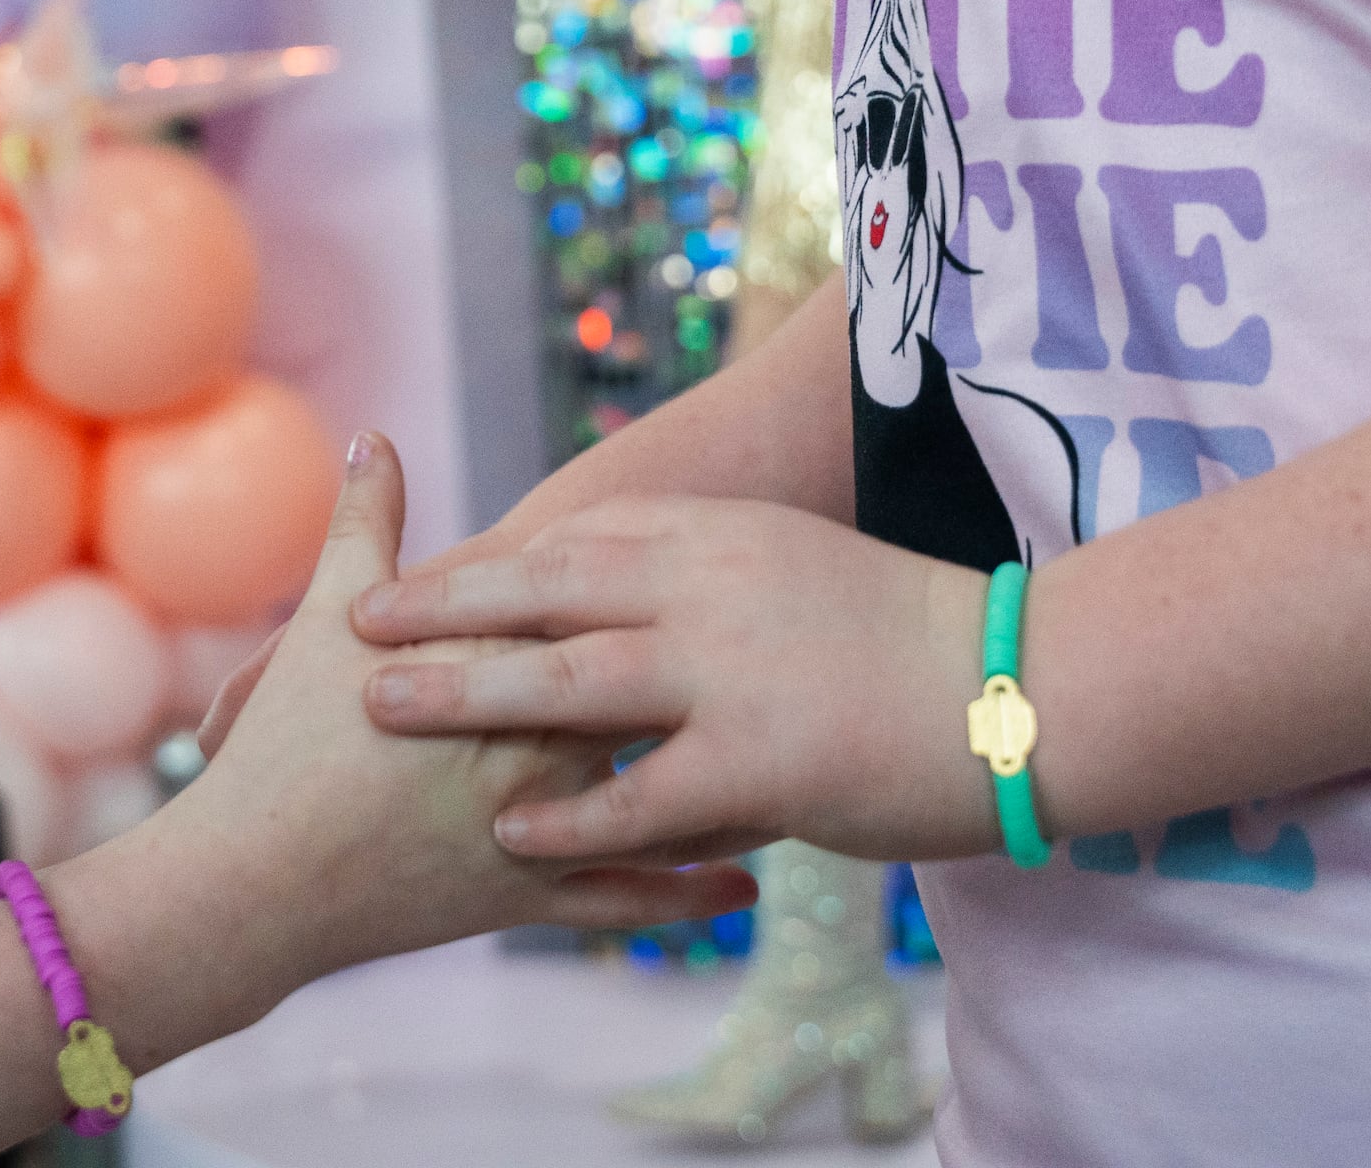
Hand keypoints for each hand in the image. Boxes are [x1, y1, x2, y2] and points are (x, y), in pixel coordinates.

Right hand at [141, 440, 753, 981]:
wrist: (253, 879)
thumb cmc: (286, 745)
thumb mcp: (324, 620)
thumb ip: (362, 526)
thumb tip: (369, 438)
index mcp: (492, 666)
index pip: (596, 611)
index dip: (662, 583)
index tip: (727, 550)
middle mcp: (531, 743)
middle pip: (653, 697)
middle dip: (723, 677)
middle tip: (799, 648)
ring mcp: (537, 827)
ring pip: (661, 800)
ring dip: (733, 781)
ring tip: (804, 761)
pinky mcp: (527, 901)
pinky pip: (628, 898)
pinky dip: (691, 892)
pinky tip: (747, 885)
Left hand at [349, 495, 1000, 867]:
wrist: (1018, 684)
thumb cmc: (906, 631)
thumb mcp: (788, 563)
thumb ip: (702, 570)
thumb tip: (620, 575)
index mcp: (717, 535)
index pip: (569, 540)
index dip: (480, 562)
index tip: (404, 573)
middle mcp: (709, 588)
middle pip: (541, 589)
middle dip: (439, 607)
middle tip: (352, 625)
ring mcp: (729, 674)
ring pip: (566, 680)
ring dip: (466, 695)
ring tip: (385, 711)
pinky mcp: (759, 761)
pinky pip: (638, 796)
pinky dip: (567, 816)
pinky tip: (509, 834)